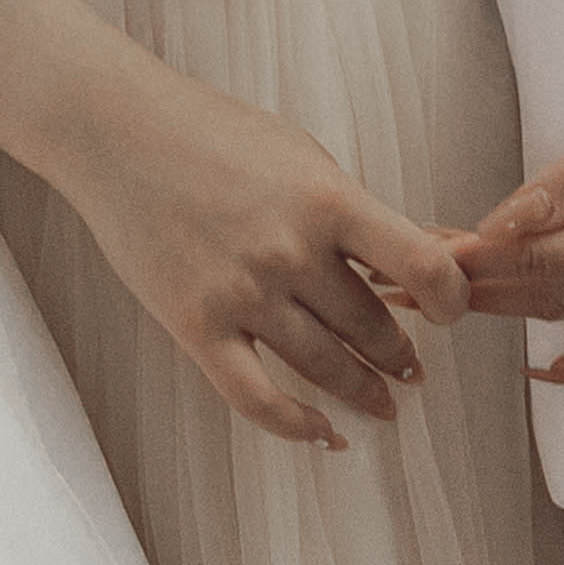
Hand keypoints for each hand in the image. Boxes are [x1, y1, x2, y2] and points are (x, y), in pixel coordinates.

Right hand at [29, 49, 472, 448]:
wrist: (114, 129)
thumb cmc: (210, 132)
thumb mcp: (300, 155)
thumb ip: (353, 210)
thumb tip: (418, 255)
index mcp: (327, 199)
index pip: (421, 268)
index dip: (450, 301)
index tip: (447, 312)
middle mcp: (290, 251)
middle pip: (372, 326)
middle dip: (399, 355)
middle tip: (410, 368)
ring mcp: (242, 292)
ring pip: (325, 367)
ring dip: (362, 392)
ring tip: (381, 403)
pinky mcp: (195, 324)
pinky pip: (256, 397)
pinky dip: (296, 426)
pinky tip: (323, 434)